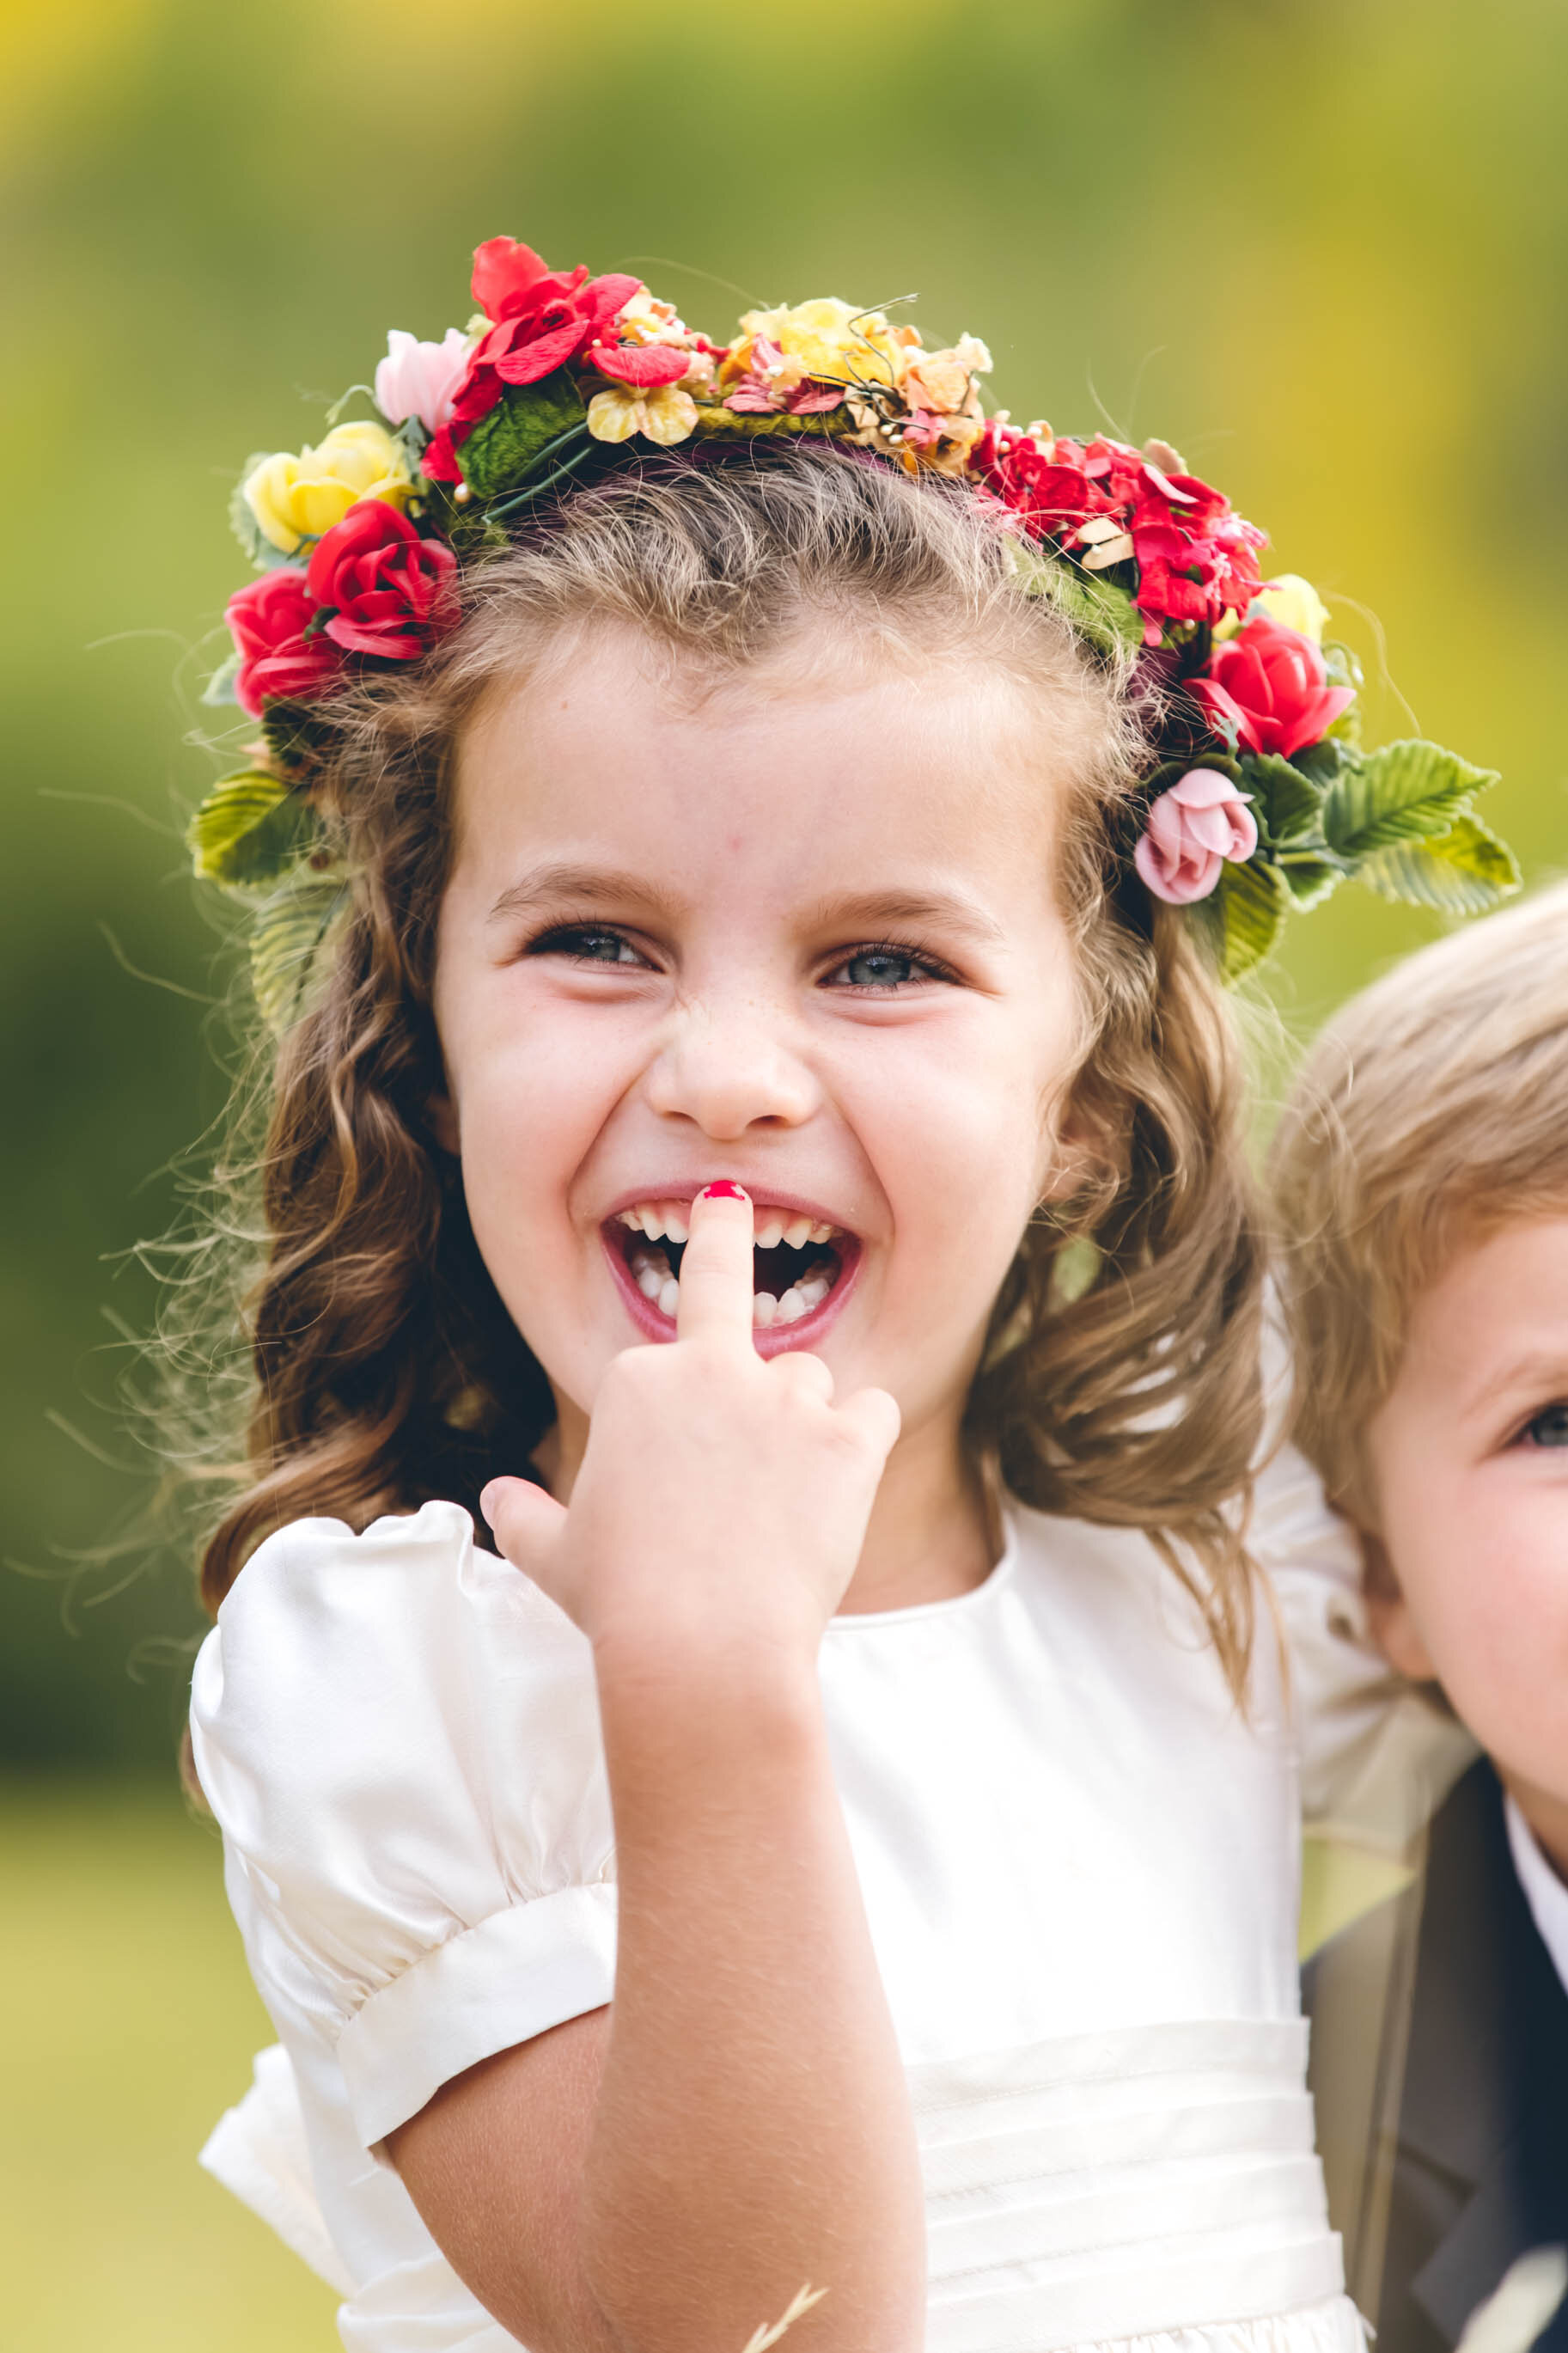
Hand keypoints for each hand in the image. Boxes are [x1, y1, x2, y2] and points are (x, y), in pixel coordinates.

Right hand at [481, 1184, 899, 1675]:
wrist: (702, 1646)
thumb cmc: (624, 1605)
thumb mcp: (556, 1555)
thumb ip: (526, 1517)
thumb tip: (496, 1497)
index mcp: (637, 1379)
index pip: (668, 1363)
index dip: (679, 1409)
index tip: (675, 1455)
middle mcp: (710, 1368)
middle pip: (725, 1276)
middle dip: (725, 1225)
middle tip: (731, 1196)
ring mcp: (783, 1397)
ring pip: (809, 1379)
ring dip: (805, 1421)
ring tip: (784, 1500)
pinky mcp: (847, 1436)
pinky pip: (870, 1410)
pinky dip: (861, 1441)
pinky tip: (842, 1488)